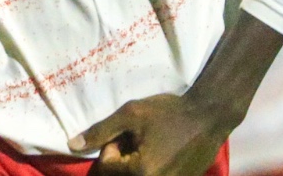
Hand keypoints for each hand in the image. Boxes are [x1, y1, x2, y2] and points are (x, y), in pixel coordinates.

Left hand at [72, 92, 231, 175]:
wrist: (210, 116)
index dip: (112, 147)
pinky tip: (162, 154)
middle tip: (137, 141)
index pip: (105, 167)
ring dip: (134, 167)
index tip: (128, 134)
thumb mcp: (133, 114)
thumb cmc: (171, 113)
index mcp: (139, 172)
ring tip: (149, 148)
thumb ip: (101, 131)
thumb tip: (72, 146)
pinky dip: (151, 170)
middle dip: (122, 160)